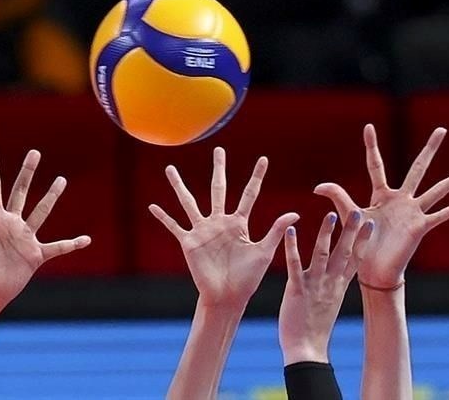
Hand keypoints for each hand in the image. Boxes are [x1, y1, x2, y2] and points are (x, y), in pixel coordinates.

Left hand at [0, 149, 90, 323]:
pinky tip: (86, 240)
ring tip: (61, 179)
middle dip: (27, 172)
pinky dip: (72, 244)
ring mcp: (24, 239)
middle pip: (21, 192)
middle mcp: (10, 224)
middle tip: (35, 153)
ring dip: (51, 196)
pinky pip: (57, 247)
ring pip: (41, 212)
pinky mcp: (35, 256)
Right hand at [149, 147, 298, 308]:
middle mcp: (220, 222)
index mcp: (239, 223)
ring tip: (170, 169)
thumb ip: (275, 231)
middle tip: (219, 150)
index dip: (257, 177)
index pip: (249, 194)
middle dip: (219, 169)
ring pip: (189, 202)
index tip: (264, 159)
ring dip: (179, 186)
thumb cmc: (247, 279)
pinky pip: (174, 226)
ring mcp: (203, 231)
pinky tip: (152, 206)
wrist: (227, 297)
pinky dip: (163, 217)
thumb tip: (295, 213)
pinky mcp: (189, 243)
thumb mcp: (264, 252)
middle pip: (219, 189)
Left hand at [278, 212, 372, 363]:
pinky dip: (292, 247)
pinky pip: (294, 265)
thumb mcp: (330, 302)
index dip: (363, 240)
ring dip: (326, 234)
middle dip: (351, 232)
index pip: (355, 259)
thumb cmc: (315, 327)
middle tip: (358, 211)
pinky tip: (290, 231)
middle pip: (344, 253)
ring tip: (330, 215)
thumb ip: (333, 286)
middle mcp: (330, 283)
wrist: (307, 349)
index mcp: (339, 286)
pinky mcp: (297, 290)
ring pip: (322, 255)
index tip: (371, 223)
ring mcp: (315, 285)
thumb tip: (337, 275)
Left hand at [314, 125, 448, 287]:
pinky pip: (439, 216)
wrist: (372, 270)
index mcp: (381, 195)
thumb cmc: (360, 244)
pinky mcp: (420, 228)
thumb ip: (337, 197)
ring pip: (438, 190)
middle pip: (418, 168)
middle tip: (441, 130)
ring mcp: (413, 213)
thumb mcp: (348, 216)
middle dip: (430, 149)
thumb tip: (317, 186)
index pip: (376, 165)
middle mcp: (401, 200)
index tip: (368, 127)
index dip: (371, 146)